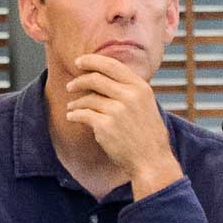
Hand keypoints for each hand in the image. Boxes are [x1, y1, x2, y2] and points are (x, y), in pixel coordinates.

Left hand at [62, 52, 182, 198]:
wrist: (152, 161)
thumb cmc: (148, 135)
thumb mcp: (146, 105)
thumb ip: (129, 90)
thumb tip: (102, 75)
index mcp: (141, 88)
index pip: (112, 65)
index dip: (92, 61)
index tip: (79, 62)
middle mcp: (130, 96)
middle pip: (95, 78)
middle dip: (78, 81)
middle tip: (70, 86)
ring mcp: (117, 111)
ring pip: (87, 98)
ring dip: (76, 102)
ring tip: (73, 107)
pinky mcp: (105, 126)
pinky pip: (82, 114)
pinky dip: (74, 115)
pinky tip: (72, 117)